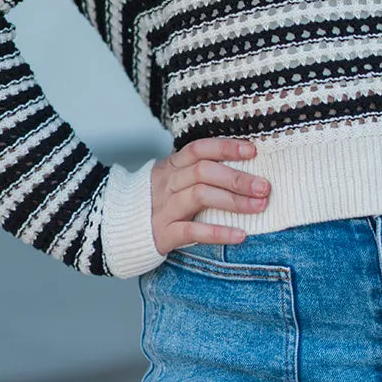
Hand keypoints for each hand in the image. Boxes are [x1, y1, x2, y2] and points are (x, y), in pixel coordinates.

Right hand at [150, 138, 270, 252]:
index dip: (226, 147)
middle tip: (264, 186)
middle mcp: (168, 183)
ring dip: (233, 201)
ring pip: (199, 196)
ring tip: (259, 206)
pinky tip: (240, 235)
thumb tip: (242, 165)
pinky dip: (218, 232)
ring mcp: (164, 208)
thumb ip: (198, 170)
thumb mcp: (173, 178)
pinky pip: (192, 230)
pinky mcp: (163, 233)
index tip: (253, 151)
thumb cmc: (158, 201)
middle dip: (237, 178)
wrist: (117, 228)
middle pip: (204, 172)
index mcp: (171, 165)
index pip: (199, 148)